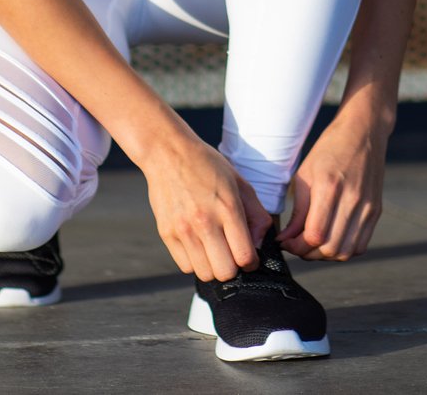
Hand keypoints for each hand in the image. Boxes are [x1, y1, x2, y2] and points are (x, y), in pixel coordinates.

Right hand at [140, 130, 272, 281]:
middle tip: (232, 255)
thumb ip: (256, 214)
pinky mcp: (166, 234)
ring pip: (204, 274)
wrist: (168, 153)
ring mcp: (183, 230)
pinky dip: (195, 262)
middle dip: (233, 268)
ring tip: (215, 250)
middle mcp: (205, 222)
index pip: (244, 256)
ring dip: (214, 267)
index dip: (252, 262)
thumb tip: (260, 243)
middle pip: (225, 272)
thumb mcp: (240, 182)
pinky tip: (199, 245)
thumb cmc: (208, 165)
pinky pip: (185, 266)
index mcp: (228, 208)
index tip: (250, 257)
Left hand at [275, 110, 386, 260]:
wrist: (364, 131)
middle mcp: (352, 199)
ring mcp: (367, 206)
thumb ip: (298, 211)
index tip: (286, 242)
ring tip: (314, 245)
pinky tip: (332, 239)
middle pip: (330, 248)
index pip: (314, 235)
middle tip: (297, 246)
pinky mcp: (376, 210)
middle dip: (308, 254)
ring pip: (346, 251)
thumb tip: (286, 240)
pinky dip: (344, 250)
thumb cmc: (330, 149)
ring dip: (326, 256)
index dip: (296, 246)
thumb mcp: (305, 175)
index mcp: (330, 187)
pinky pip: (360, 245)